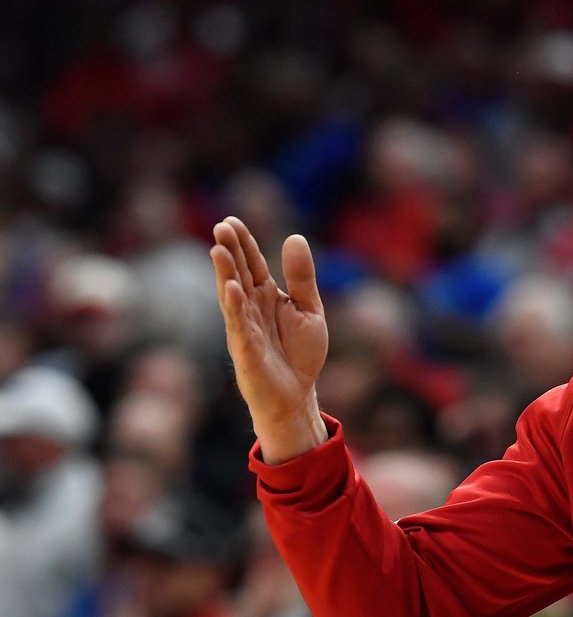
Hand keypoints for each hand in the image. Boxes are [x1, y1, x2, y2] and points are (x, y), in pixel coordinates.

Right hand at [211, 216, 328, 462]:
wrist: (297, 394)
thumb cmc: (300, 354)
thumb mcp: (310, 310)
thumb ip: (302, 278)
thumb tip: (295, 237)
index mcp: (266, 296)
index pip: (251, 264)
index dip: (243, 244)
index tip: (232, 221)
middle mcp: (251, 308)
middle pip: (238, 274)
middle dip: (230, 251)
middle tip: (221, 226)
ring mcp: (245, 328)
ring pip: (232, 296)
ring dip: (225, 273)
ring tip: (218, 250)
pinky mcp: (245, 349)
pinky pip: (238, 325)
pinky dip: (234, 307)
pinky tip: (230, 288)